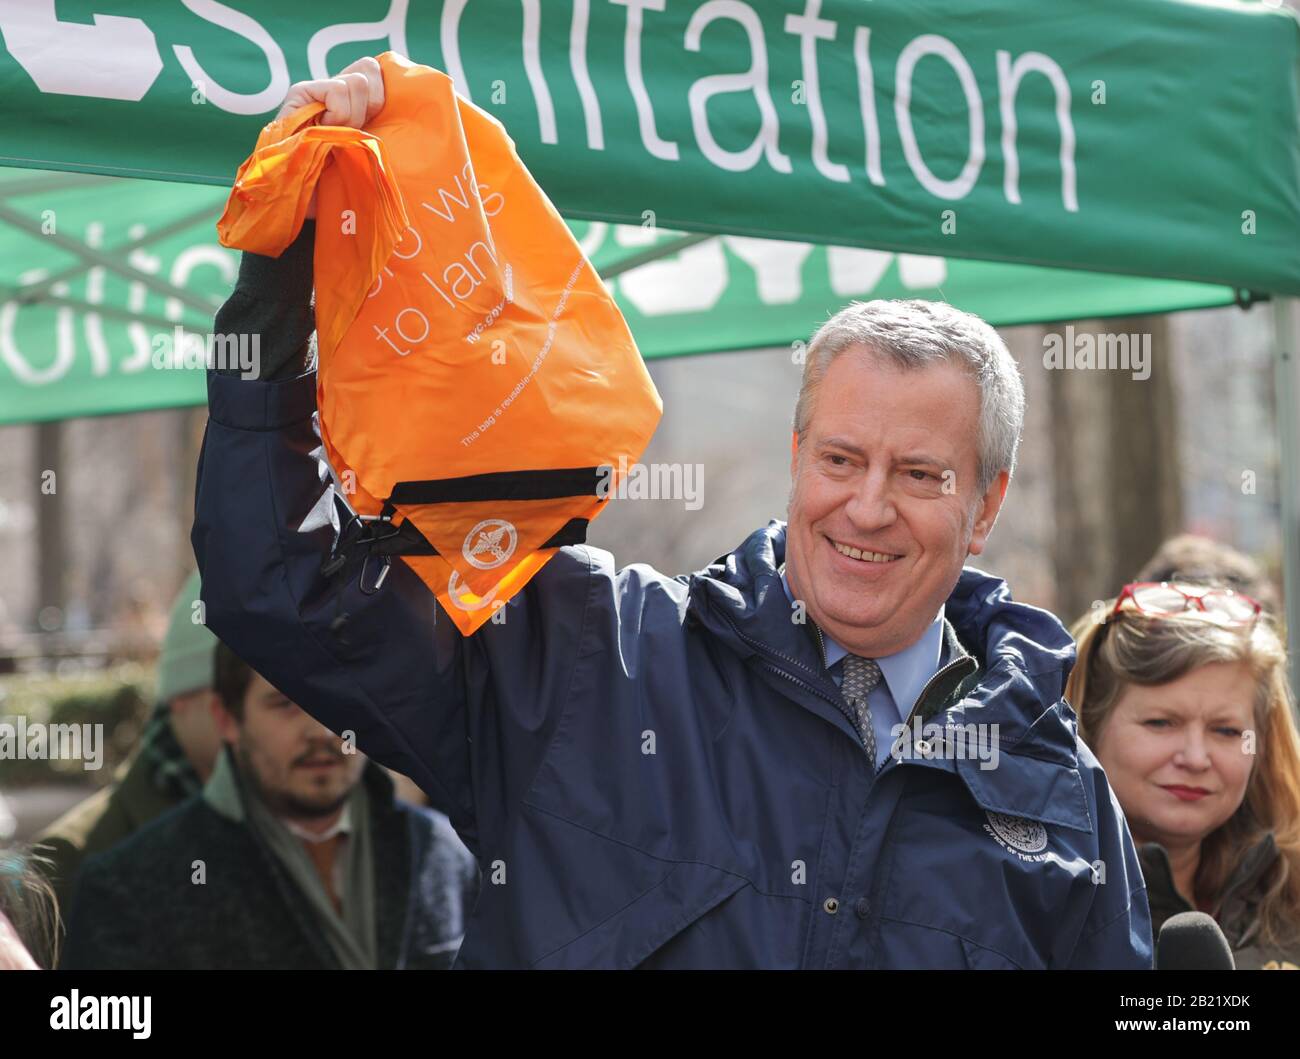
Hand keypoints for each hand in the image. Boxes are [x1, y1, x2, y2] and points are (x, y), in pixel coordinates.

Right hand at [276, 56, 385, 219]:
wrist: (318, 206)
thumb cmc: (354, 184)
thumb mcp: (380, 151)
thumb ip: (391, 125)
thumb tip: (415, 99)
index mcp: (358, 99)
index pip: (378, 69)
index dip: (385, 95)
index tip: (376, 124)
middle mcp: (337, 89)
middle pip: (368, 68)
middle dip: (372, 104)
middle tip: (357, 133)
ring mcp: (318, 91)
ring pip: (356, 81)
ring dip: (354, 116)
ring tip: (340, 138)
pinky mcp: (300, 95)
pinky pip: (336, 90)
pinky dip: (339, 114)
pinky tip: (328, 133)